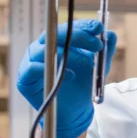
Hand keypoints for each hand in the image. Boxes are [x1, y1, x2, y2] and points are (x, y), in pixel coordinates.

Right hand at [17, 19, 117, 137]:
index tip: (99, 28)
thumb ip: (105, 51)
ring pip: (45, 50)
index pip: (68, 27)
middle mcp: (42, 48)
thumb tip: (111, 34)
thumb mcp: (98, 66)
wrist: (74, 111)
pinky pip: (33, 69)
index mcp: (57, 41)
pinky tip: (71, 76)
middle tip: (98, 45)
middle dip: (79, 36)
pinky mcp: (25, 79)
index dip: (83, 26)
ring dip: (71, 55)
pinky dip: (51, 70)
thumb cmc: (82, 85)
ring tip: (89, 63)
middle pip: (56, 34)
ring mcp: (31, 62)